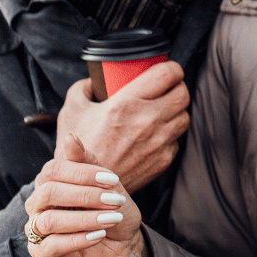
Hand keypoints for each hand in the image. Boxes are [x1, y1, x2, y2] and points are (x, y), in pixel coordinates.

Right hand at [25, 130, 155, 256]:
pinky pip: (51, 246)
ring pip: (49, 220)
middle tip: (114, 201)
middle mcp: (37, 203)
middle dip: (86, 196)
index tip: (113, 180)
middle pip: (49, 193)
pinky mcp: (42, 254)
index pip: (53, 170)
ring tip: (112, 219)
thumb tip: (70, 137)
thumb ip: (87, 163)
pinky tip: (99, 235)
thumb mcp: (107, 184)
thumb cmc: (112, 210)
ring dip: (85, 218)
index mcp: (49, 181)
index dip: (82, 173)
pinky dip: (79, 239)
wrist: (124, 244)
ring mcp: (36, 229)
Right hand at [56, 61, 188, 190]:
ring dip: (176, 110)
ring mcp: (158, 141)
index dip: (171, 68)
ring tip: (162, 110)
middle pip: (183, 93)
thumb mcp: (72, 111)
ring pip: (185, 116)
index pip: (167, 74)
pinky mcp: (163, 159)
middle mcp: (147, 121)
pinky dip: (170, 134)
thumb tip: (94, 80)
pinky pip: (177, 139)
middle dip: (177, 87)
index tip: (166, 69)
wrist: (87, 188)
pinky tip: (155, 133)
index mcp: (126, 103)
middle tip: (166, 88)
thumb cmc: (79, 149)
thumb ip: (83, 88)